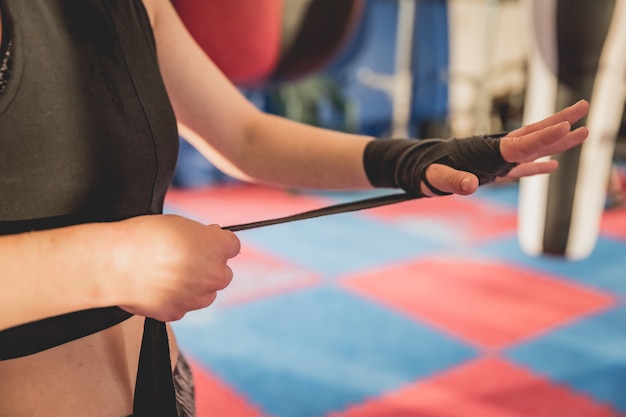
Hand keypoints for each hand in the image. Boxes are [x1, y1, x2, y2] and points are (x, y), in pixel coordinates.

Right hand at [111, 214, 239, 321]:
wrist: (116, 262)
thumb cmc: (144, 237)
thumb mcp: (179, 224)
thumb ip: (199, 236)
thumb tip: (204, 241)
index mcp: (218, 247)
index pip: (232, 246)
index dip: (216, 243)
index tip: (205, 242)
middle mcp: (214, 274)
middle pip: (223, 273)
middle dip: (209, 268)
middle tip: (185, 260)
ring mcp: (197, 297)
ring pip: (205, 294)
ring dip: (194, 286)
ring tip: (167, 275)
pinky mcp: (177, 312)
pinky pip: (182, 306)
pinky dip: (173, 299)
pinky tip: (155, 287)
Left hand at [421, 99, 589, 195]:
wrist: (418, 169)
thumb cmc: (425, 172)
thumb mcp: (435, 178)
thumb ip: (452, 181)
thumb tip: (471, 185)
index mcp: (486, 152)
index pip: (521, 144)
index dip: (544, 137)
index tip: (567, 125)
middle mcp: (496, 151)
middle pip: (534, 135)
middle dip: (559, 122)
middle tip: (585, 106)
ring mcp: (497, 160)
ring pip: (533, 147)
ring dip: (557, 140)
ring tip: (583, 131)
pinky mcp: (494, 170)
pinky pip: (521, 166)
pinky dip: (537, 166)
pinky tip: (554, 166)